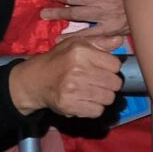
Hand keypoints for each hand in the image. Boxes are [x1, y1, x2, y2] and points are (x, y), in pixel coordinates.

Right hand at [5, 29, 127, 120]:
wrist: (33, 80)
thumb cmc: (58, 60)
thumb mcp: (75, 44)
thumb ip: (99, 42)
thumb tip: (119, 41)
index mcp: (81, 53)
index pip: (116, 65)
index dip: (111, 68)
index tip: (102, 69)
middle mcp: (77, 71)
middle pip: (115, 84)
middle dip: (109, 84)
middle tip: (98, 82)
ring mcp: (73, 89)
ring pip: (108, 98)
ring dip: (102, 97)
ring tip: (91, 91)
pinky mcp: (69, 105)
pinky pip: (97, 111)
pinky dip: (94, 108)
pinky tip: (85, 101)